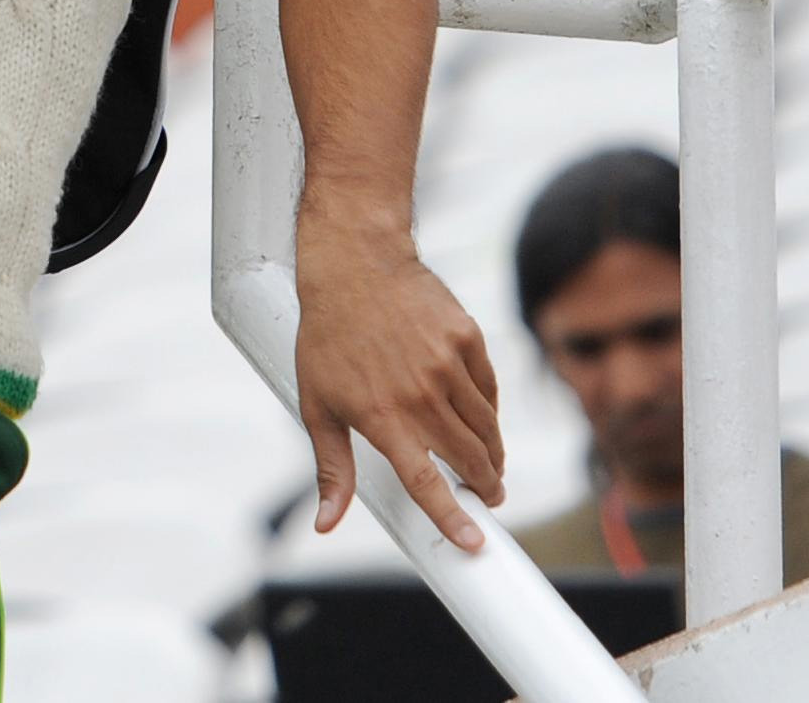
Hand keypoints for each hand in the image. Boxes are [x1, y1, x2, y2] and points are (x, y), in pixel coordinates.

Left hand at [293, 218, 504, 551]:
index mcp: (383, 417)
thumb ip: (332, 468)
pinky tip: (482, 419)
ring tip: (490, 467)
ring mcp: (448, 365)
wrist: (354, 265)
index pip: (426, 482)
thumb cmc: (326, 337)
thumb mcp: (317, 405)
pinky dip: (488, 410)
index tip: (475, 544)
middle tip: (490, 498)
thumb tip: (326, 524)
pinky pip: (488, 389)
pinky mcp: (467, 339)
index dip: (452, 518)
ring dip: (492, 454)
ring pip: (485, 428)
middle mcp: (420, 395)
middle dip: (485, 486)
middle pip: (468, 459)